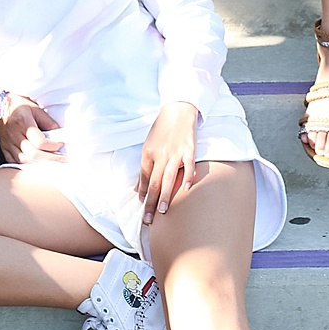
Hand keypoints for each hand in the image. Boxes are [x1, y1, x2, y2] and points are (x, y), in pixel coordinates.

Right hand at [0, 92, 62, 165]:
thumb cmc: (18, 105)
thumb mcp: (35, 108)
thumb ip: (47, 120)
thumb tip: (58, 133)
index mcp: (22, 122)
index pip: (40, 142)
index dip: (53, 146)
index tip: (60, 144)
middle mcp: (14, 135)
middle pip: (33, 154)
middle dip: (50, 158)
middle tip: (61, 158)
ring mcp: (8, 144)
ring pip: (23, 161)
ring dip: (39, 164)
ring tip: (51, 163)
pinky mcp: (4, 149)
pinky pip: (14, 162)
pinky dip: (26, 166)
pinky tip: (35, 165)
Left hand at [137, 102, 200, 222]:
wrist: (178, 109)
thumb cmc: (162, 129)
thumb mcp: (149, 146)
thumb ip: (145, 168)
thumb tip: (138, 189)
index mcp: (148, 153)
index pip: (145, 178)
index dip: (143, 194)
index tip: (143, 208)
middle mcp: (160, 154)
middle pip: (154, 182)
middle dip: (151, 203)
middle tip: (149, 220)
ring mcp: (175, 152)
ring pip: (168, 177)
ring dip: (166, 195)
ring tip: (163, 211)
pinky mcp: (189, 148)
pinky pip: (188, 164)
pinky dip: (187, 176)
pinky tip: (186, 188)